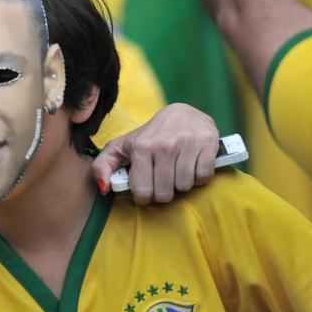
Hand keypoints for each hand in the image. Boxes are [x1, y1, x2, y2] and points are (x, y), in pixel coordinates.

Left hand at [91, 102, 218, 203]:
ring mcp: (187, 144)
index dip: (144, 197)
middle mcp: (164, 146)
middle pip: (165, 193)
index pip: (143, 192)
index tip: (146, 190)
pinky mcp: (208, 143)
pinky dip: (199, 177)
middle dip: (163, 193)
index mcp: (141, 148)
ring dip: (181, 184)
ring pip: (184, 186)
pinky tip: (191, 167)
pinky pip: (203, 176)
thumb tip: (103, 188)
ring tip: (176, 172)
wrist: (181, 113)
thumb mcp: (121, 147)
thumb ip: (103, 166)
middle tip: (162, 181)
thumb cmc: (148, 136)